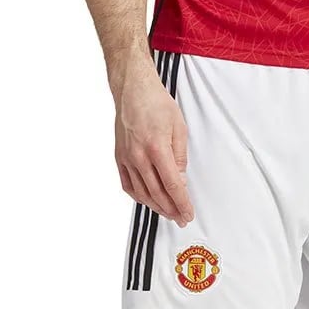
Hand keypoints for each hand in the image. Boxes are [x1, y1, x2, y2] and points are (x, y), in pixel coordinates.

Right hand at [112, 55, 193, 226]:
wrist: (132, 89)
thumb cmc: (156, 103)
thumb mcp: (179, 128)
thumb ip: (180, 158)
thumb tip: (180, 181)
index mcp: (157, 148)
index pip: (173, 186)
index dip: (182, 204)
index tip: (188, 214)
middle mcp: (139, 156)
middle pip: (157, 194)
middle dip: (172, 210)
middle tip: (181, 218)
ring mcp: (127, 158)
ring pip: (142, 193)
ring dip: (156, 207)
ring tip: (168, 213)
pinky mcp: (119, 157)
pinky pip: (128, 184)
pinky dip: (139, 197)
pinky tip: (148, 201)